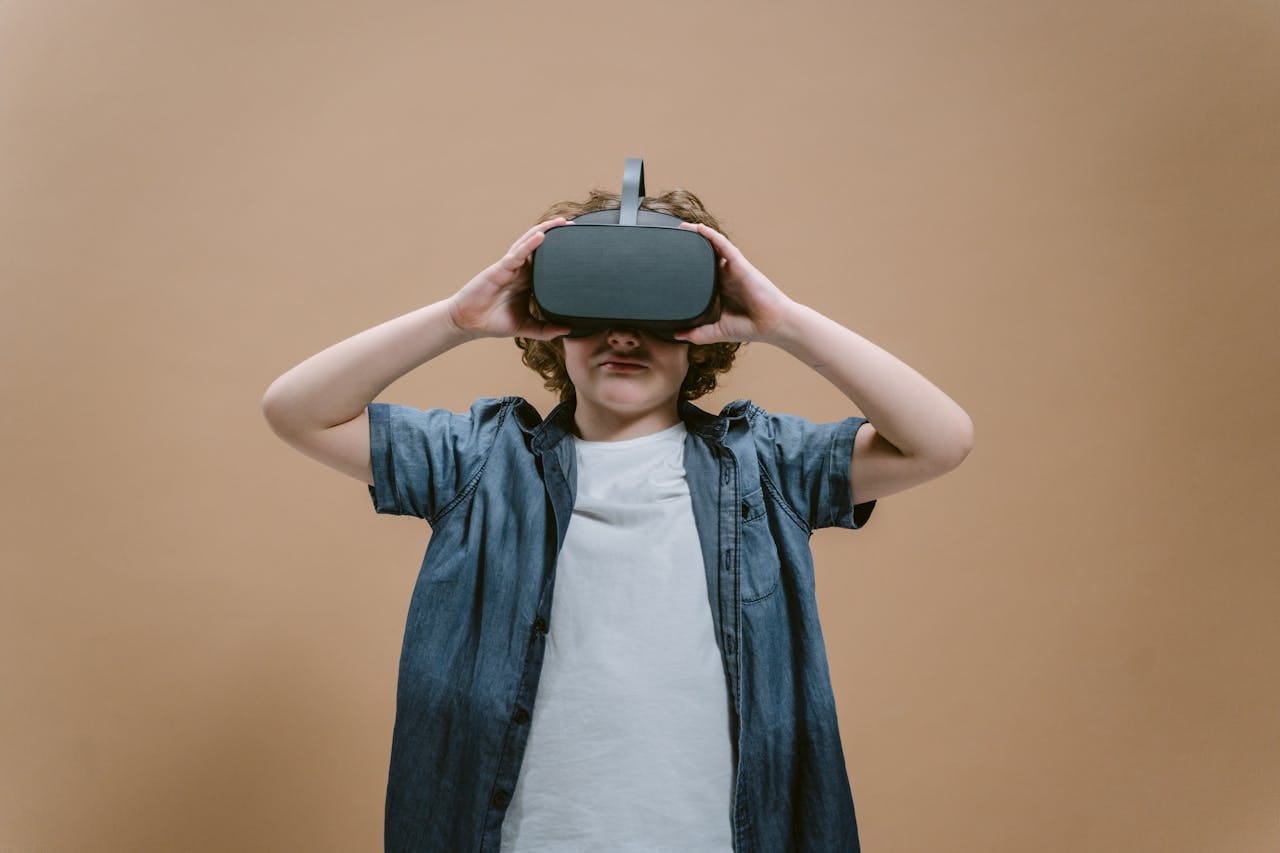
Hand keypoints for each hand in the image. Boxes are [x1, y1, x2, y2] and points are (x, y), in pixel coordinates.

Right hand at [447, 218, 573, 339]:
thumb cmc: (494, 321)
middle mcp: (520, 270)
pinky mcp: (500, 269)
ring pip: (529, 243)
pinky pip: (517, 254)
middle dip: (556, 234)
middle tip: (574, 225)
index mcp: (528, 281)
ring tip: (560, 222)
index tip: (579, 245)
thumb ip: (545, 329)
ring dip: (545, 230)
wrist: (470, 323)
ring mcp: (510, 267)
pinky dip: (529, 245)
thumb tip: (568, 329)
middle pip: (540, 246)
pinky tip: (541, 236)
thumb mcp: (526, 327)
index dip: (561, 252)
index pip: (547, 262)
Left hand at [673, 222, 797, 345]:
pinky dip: (712, 236)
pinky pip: (724, 246)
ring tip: (682, 227)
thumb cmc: (750, 326)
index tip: (669, 259)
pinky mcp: (740, 265)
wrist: (772, 325)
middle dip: (690, 245)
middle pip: (705, 255)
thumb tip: (677, 335)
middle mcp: (726, 275)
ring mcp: (733, 269)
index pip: (700, 271)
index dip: (686, 263)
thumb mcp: (717, 330)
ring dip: (699, 235)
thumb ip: (698, 333)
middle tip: (672, 237)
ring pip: (714, 246)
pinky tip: (699, 228)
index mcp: (720, 288)